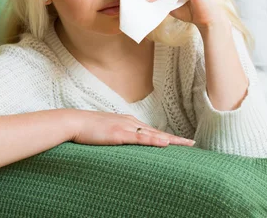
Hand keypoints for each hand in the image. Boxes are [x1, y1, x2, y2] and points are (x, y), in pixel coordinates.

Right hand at [70, 110, 194, 147]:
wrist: (74, 122)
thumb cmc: (87, 129)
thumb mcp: (106, 132)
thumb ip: (117, 136)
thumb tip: (124, 144)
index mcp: (128, 123)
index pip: (152, 131)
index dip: (167, 138)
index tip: (181, 142)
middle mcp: (131, 123)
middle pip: (158, 132)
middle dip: (175, 139)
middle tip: (192, 144)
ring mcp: (126, 127)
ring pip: (153, 134)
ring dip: (171, 140)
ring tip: (187, 145)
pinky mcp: (119, 134)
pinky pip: (140, 138)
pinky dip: (154, 140)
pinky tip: (165, 143)